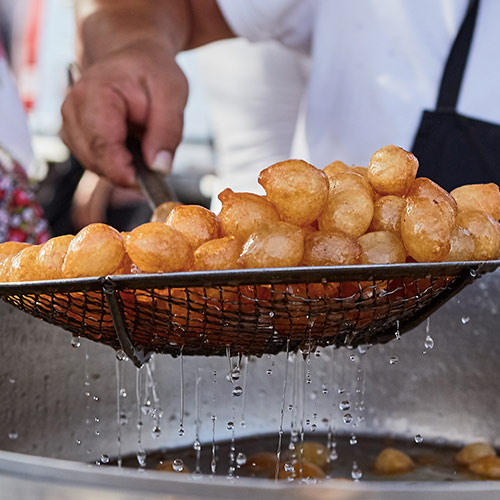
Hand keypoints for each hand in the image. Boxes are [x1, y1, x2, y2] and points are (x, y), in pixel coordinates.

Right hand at [61, 39, 187, 186]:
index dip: (123, 172)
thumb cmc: (152, 72)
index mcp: (95, 93)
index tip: (145, 184)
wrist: (135, 59)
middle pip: (95, 160)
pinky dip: (116, 165)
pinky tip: (133, 153)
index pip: (101, 145)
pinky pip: (95, 163)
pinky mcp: (77, 136)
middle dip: (126, 173)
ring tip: (146, 152)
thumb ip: (167, 132)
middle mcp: (74, 109)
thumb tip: (159, 168)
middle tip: (155, 171)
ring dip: (122, 169)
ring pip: (94, 165)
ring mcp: (71, 124)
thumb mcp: (172, 95)